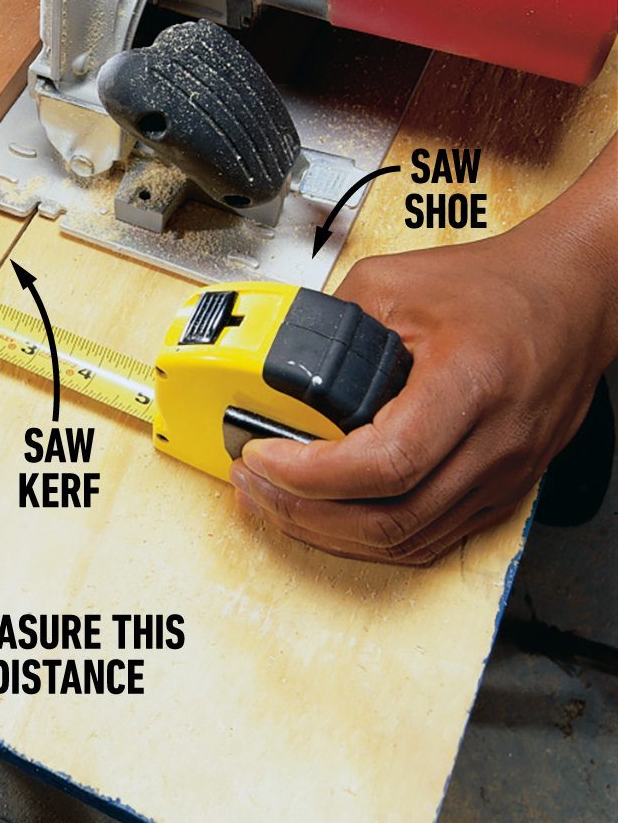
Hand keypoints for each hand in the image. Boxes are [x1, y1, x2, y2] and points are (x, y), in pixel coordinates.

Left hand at [229, 210, 614, 565]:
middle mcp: (493, 443)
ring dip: (328, 533)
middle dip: (304, 512)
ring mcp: (501, 475)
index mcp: (470, 384)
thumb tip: (274, 361)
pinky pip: (427, 537)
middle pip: (390, 520)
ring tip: (274, 501)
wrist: (570, 297)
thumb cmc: (496, 287)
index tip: (261, 454)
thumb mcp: (394, 282)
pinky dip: (368, 536)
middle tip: (253, 483)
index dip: (311, 474)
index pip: (385, 463)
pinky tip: (326, 513)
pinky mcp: (499, 490)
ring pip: (405, 540)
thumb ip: (330, 320)